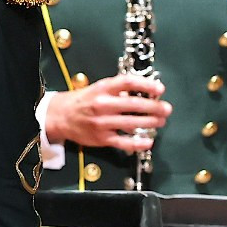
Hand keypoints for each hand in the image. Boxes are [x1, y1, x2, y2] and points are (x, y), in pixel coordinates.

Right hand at [43, 74, 168, 152]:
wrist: (60, 116)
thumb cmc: (82, 101)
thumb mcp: (98, 89)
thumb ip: (118, 90)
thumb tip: (143, 92)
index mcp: (102, 89)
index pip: (127, 83)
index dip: (146, 85)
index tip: (160, 89)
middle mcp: (102, 104)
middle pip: (133, 104)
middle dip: (154, 107)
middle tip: (166, 108)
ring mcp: (102, 122)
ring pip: (131, 123)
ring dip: (150, 123)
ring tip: (160, 122)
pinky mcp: (102, 138)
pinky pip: (124, 142)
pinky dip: (138, 143)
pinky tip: (148, 141)